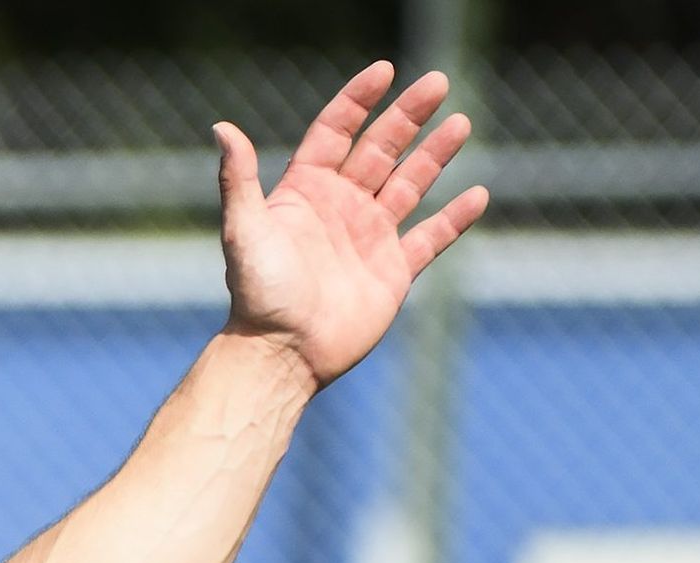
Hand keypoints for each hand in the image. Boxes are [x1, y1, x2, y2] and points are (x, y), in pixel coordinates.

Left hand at [217, 62, 488, 390]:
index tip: (384, 72)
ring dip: (434, 154)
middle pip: (380, 149)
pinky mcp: (392, 272)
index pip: (335, 133)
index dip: (357, 101)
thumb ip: (238, 179)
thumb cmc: (259, 294)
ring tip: (460, 122)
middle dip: (408, 116)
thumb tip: (222, 127)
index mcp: (305, 193)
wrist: (281, 354)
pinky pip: (430, 238)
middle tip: (437, 83)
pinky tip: (477, 196)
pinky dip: (454, 219)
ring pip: (409, 184)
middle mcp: (339, 209)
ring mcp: (368, 239)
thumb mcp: (244, 231)